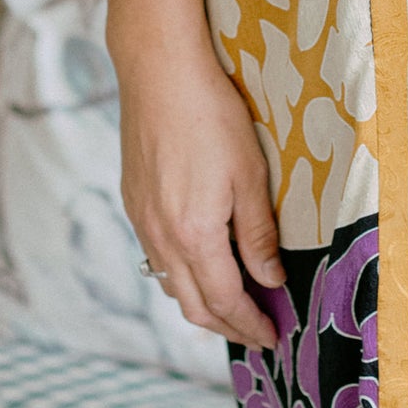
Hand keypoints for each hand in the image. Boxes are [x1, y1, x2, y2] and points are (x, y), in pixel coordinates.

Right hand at [98, 0, 285, 352]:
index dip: (251, 325)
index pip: (225, 301)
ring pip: (170, 283)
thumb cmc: (212, 116)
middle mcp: (160, 237)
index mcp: (193, 236)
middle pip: (192, 305)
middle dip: (227, 325)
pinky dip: (183, 274)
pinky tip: (203, 262)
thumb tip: (271, 280)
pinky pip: (157, 257)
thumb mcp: (250, 176)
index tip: (274, 338)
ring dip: (202, 302)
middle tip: (259, 331)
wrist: (159, 70)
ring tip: (235, 303)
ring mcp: (141, 220)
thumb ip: (258, 235)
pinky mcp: (133, 200)